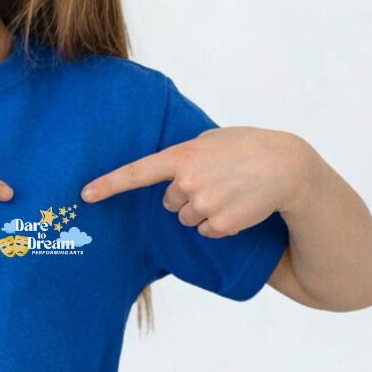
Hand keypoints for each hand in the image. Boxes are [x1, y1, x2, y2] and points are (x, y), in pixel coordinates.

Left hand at [80, 127, 307, 237]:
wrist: (286, 165)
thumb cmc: (245, 146)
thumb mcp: (210, 140)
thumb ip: (183, 154)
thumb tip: (164, 173)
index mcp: (181, 156)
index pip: (137, 172)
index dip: (109, 185)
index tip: (85, 195)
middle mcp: (188, 181)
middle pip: (169, 203)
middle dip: (186, 195)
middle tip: (215, 180)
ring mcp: (204, 204)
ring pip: (187, 219)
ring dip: (204, 209)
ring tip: (230, 191)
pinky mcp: (221, 224)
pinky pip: (206, 231)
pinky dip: (219, 223)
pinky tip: (238, 205)